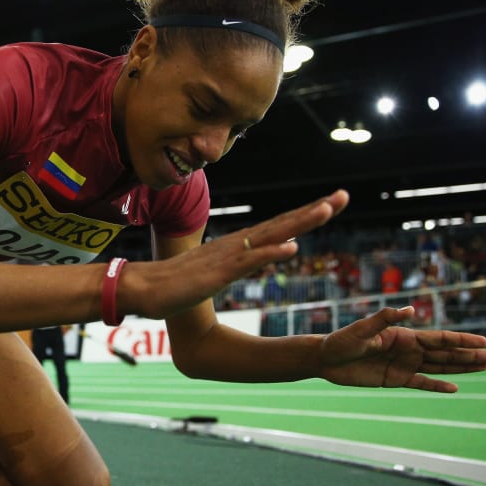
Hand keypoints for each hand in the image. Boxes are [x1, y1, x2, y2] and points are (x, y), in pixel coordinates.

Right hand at [133, 190, 348, 318]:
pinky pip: (248, 262)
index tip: (333, 203)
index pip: (279, 227)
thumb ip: (230, 267)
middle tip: (344, 196)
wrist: (141, 289)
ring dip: (300, 222)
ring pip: (270, 235)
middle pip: (282, 223)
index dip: (306, 215)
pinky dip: (271, 253)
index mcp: (237, 247)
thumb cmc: (173, 286)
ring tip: (328, 209)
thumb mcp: (212, 275)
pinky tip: (292, 247)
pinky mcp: (217, 273)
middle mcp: (236, 245)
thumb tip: (247, 261)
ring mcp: (227, 257)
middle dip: (315, 209)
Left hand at [318, 306, 485, 392]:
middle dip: (470, 355)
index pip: (439, 339)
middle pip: (446, 354)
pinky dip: (437, 386)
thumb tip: (410, 310)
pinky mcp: (395, 379)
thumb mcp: (362, 329)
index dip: (462, 341)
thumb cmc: (342, 340)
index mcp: (404, 335)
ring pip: (439, 367)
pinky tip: (455, 388)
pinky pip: (421, 383)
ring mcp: (404, 364)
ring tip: (485, 367)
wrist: (326, 359)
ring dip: (462, 368)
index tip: (483, 342)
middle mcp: (408, 349)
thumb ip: (385, 319)